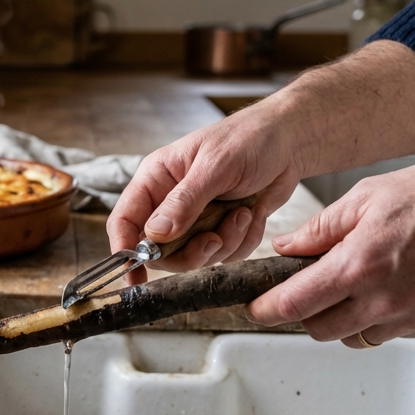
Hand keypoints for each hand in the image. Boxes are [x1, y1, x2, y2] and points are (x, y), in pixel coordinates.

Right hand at [108, 105, 303, 277]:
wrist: (289, 141)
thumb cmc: (248, 138)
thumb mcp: (215, 166)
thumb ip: (184, 201)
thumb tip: (154, 234)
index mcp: (156, 180)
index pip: (125, 221)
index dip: (124, 251)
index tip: (134, 276)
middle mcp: (170, 202)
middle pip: (161, 251)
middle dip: (191, 252)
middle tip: (214, 239)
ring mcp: (196, 218)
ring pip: (196, 256)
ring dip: (225, 242)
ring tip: (242, 213)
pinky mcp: (221, 229)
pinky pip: (225, 255)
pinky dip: (243, 240)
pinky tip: (252, 213)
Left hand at [247, 159, 414, 347]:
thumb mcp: (367, 197)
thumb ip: (321, 228)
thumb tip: (287, 247)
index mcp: (359, 266)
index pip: (295, 302)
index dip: (265, 309)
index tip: (253, 308)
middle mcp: (381, 301)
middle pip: (318, 329)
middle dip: (302, 313)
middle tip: (303, 289)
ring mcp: (407, 318)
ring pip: (352, 337)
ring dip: (338, 319)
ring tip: (347, 287)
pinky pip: (385, 334)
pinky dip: (373, 319)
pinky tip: (382, 289)